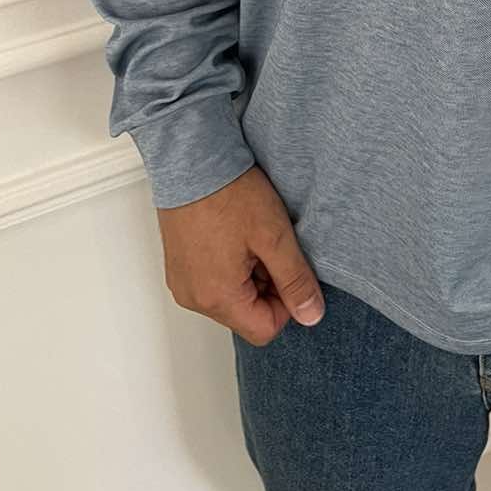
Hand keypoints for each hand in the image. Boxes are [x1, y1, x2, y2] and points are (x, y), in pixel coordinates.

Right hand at [157, 165, 324, 345]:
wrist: (192, 160)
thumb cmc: (228, 193)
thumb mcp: (275, 236)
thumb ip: (296, 280)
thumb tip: (311, 315)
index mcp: (217, 298)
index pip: (265, 329)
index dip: (286, 302)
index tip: (288, 269)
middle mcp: (193, 297)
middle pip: (246, 314)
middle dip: (266, 285)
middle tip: (269, 246)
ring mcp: (182, 281)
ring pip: (230, 297)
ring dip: (248, 273)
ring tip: (250, 235)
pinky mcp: (178, 265)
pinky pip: (211, 280)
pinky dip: (228, 264)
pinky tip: (234, 232)